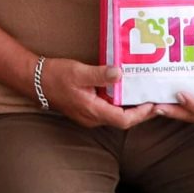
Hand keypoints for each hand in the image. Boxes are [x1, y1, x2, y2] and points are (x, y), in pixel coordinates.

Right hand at [40, 57, 154, 129]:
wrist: (36, 81)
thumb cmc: (56, 76)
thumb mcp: (79, 72)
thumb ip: (100, 74)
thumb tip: (120, 74)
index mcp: (93, 110)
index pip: (124, 120)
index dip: (141, 114)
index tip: (154, 104)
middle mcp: (93, 117)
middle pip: (123, 120)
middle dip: (141, 112)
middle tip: (157, 101)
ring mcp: (89, 115)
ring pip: (116, 116)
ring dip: (131, 108)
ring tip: (146, 94)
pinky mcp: (87, 109)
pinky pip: (108, 110)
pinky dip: (120, 103)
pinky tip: (125, 91)